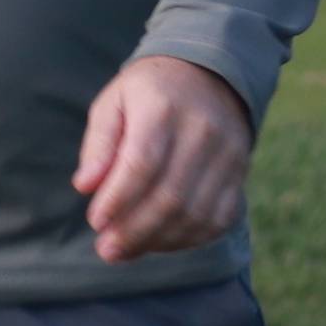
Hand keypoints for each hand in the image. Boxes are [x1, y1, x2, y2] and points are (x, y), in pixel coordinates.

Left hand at [78, 54, 252, 263]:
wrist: (209, 74)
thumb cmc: (148, 94)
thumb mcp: (113, 103)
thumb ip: (98, 144)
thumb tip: (84, 186)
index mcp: (163, 108)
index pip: (142, 164)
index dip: (117, 200)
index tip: (95, 221)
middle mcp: (202, 131)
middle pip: (170, 196)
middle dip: (134, 231)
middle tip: (106, 249)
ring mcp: (227, 154)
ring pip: (195, 214)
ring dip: (158, 241)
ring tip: (127, 250)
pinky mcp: (240, 173)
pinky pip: (218, 220)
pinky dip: (188, 240)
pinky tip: (160, 242)